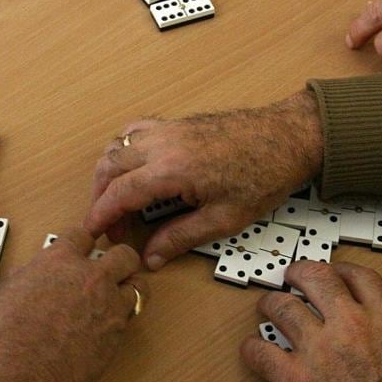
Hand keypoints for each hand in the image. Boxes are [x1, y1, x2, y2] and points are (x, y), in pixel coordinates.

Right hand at [0, 229, 144, 381]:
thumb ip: (27, 279)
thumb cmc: (2, 338)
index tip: (83, 248)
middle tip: (111, 268)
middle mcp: (90, 278)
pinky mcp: (117, 335)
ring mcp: (108, 306)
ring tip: (117, 296)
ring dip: (128, 288)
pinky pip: (129, 318)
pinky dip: (121, 318)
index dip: (83, 242)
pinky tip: (106, 325)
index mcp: (59, 260)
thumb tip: (30, 279)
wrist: (20, 378)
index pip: (82, 236)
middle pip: (123, 255)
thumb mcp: (4, 293)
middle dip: (119, 259)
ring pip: (137, 286)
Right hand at [85, 91, 324, 269]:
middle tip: (110, 225)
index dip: (100, 215)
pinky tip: (134, 170)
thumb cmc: (264, 175)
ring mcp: (169, 128)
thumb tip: (152, 257)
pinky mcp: (177, 123)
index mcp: (172, 169)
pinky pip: (134, 131)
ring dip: (108, 173)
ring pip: (117, 145)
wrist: (288, 137)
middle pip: (109, 166)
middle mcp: (163, 143)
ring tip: (118, 201)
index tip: (93, 232)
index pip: (119, 192)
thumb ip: (182, 237)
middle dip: (100, 197)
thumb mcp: (225, 218)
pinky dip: (123, 150)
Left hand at [241, 261, 381, 381]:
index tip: (334, 274)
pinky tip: (253, 351)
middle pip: (314, 278)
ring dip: (271, 306)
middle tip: (291, 278)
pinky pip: (262, 354)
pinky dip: (252, 350)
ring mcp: (320, 351)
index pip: (357, 276)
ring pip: (282, 309)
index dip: (341, 270)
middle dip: (299, 273)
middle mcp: (350, 325)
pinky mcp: (297, 381)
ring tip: (268, 309)